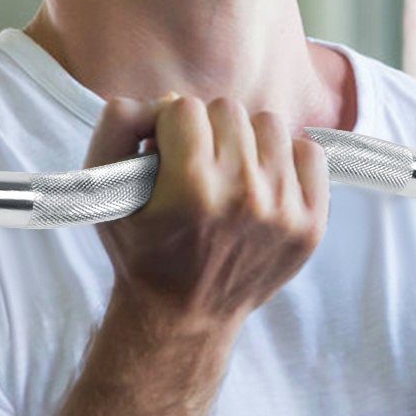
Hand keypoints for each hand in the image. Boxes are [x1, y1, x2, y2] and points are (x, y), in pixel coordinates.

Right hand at [85, 94, 329, 333]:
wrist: (184, 316)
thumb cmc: (142, 250)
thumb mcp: (104, 192)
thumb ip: (118, 128)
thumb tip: (162, 100)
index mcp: (191, 187)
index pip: (185, 108)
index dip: (169, 126)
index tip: (167, 154)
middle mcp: (242, 196)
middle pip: (229, 110)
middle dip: (208, 131)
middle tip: (198, 165)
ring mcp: (283, 211)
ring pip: (270, 124)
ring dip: (247, 142)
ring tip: (230, 173)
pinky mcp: (311, 223)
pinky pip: (310, 152)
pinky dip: (286, 160)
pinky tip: (263, 183)